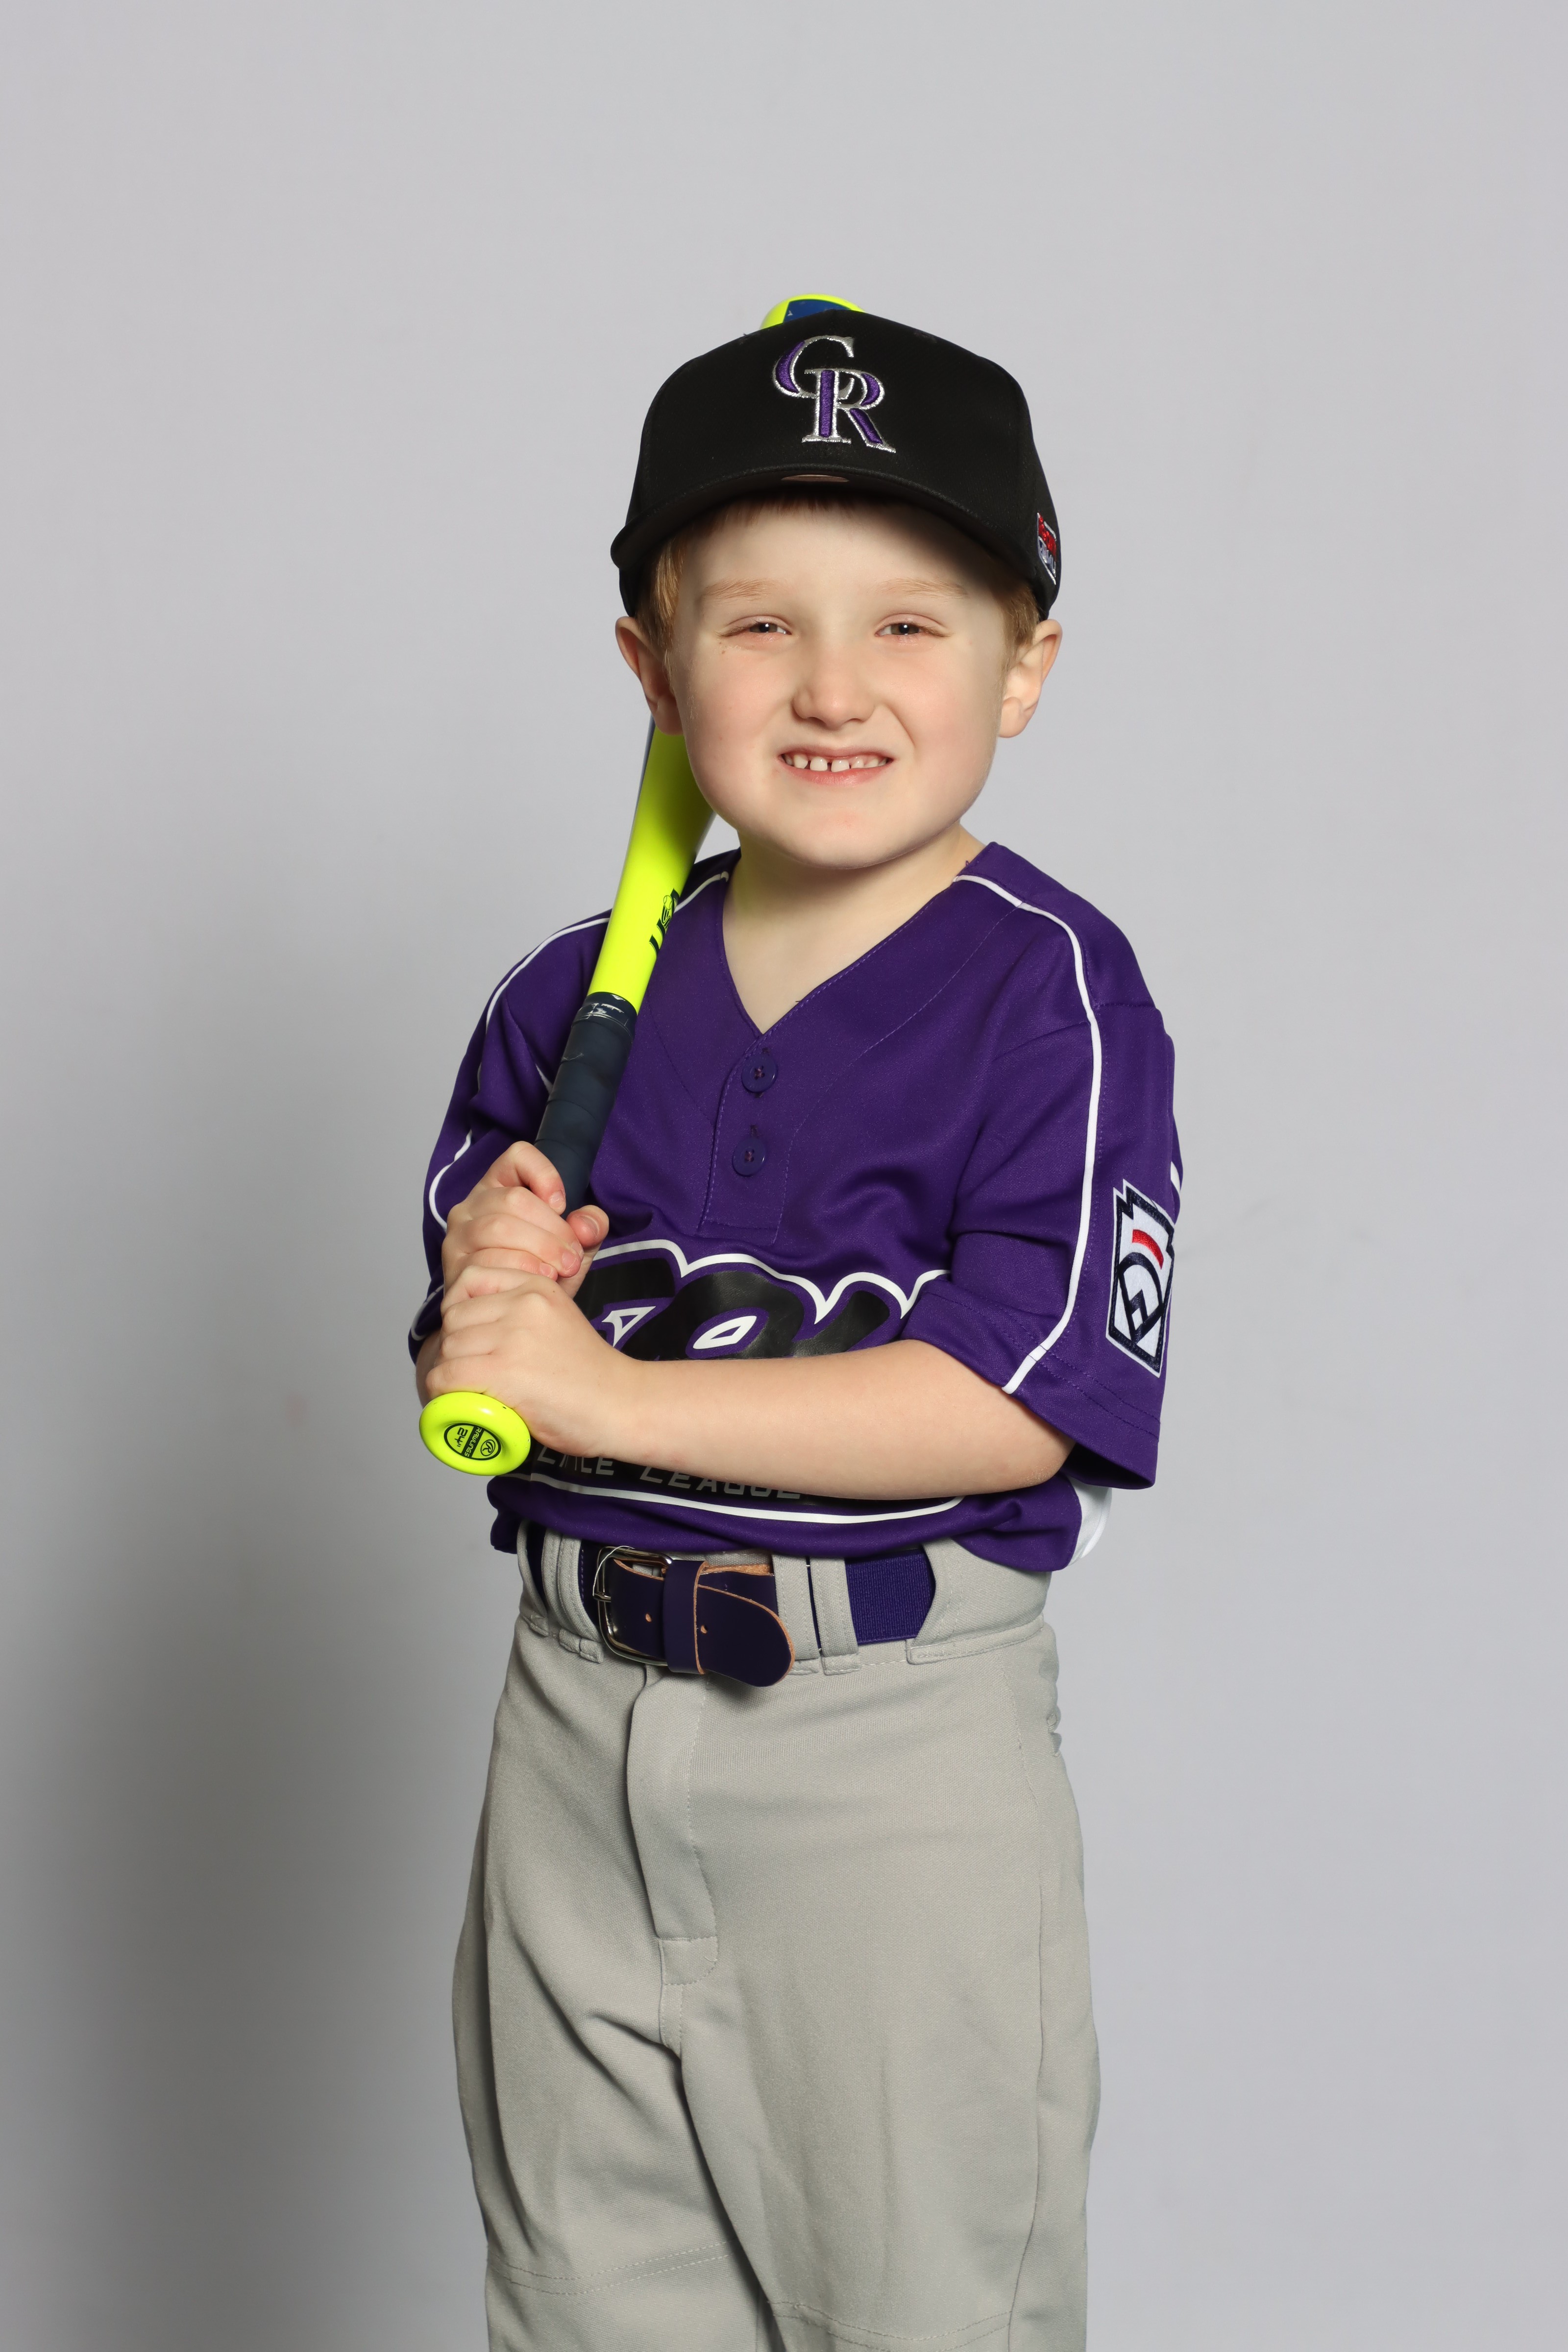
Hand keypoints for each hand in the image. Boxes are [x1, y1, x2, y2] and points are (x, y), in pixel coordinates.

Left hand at [428, 1268, 639, 1457]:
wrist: (621, 1405)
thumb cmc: (588, 1373)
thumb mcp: (557, 1318)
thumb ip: (521, 1309)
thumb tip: (466, 1319)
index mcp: (537, 1285)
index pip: (469, 1278)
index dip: (462, 1311)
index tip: (474, 1336)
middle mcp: (524, 1303)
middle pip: (454, 1316)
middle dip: (456, 1344)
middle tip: (475, 1369)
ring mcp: (514, 1336)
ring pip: (449, 1347)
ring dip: (452, 1371)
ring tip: (475, 1387)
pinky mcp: (505, 1371)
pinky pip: (447, 1376)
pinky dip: (444, 1393)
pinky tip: (462, 1401)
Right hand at [442, 1142, 608, 1301]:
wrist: (509, 1316)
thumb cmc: (539, 1271)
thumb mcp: (572, 1247)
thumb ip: (590, 1229)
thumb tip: (585, 1226)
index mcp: (500, 1186)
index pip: (517, 1156)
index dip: (544, 1174)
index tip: (562, 1204)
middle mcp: (472, 1205)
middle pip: (515, 1199)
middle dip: (552, 1229)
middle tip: (572, 1257)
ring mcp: (459, 1234)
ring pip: (499, 1228)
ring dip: (539, 1250)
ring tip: (559, 1270)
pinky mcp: (454, 1265)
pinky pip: (486, 1260)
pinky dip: (519, 1270)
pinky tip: (536, 1282)